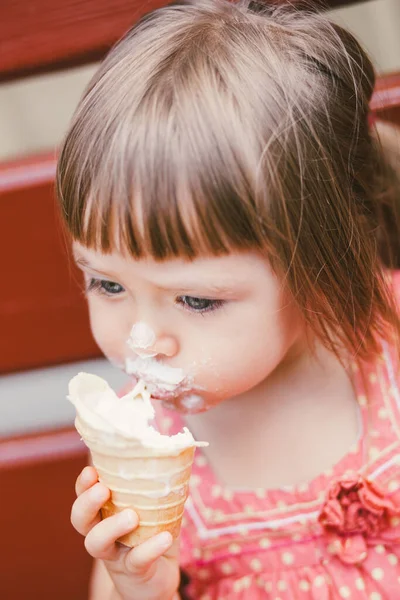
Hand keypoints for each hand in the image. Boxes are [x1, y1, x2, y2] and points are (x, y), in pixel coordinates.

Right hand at [71, 466, 180, 599]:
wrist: (159, 580)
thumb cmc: (153, 535)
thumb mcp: (153, 509)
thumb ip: (156, 488)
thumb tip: (174, 458)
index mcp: (105, 514)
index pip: (84, 496)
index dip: (83, 485)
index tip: (92, 470)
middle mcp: (103, 534)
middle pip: (80, 520)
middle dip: (87, 503)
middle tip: (103, 490)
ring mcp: (115, 555)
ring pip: (96, 543)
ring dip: (111, 527)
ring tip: (132, 516)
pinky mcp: (133, 572)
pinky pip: (136, 560)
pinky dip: (150, 548)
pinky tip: (164, 537)